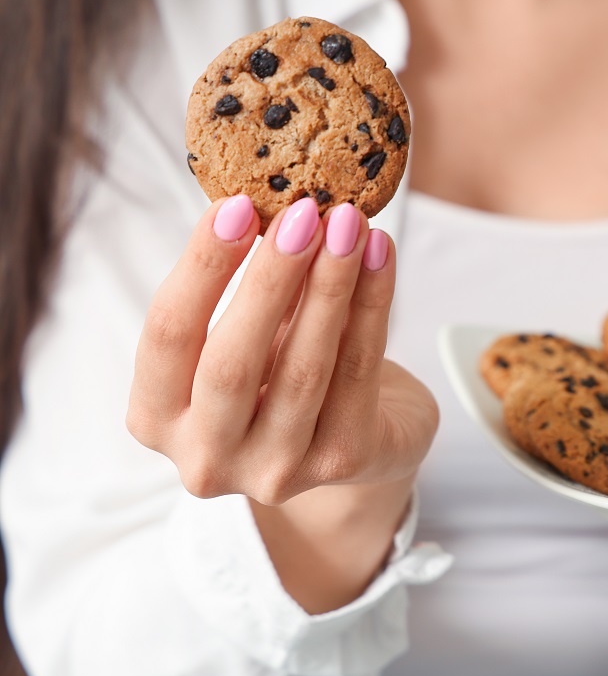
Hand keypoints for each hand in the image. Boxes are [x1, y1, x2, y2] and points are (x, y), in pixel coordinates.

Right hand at [127, 195, 437, 609]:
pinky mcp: (342, 462)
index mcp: (158, 418)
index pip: (166, 336)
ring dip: (330, 286)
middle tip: (302, 212)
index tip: (237, 206)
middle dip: (270, 279)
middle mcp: (207, 458)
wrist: (363, 440)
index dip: (201, 268)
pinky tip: (381, 255)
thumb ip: (248, 289)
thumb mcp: (251, 337)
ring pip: (303, 370)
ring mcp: (276, 472)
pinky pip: (357, 371)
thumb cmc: (287, 375)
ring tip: (349, 223)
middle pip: (231, 363)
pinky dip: (373, 304)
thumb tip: (272, 203)